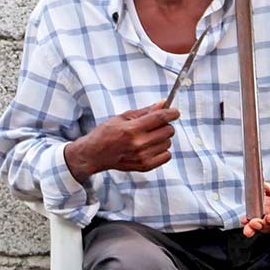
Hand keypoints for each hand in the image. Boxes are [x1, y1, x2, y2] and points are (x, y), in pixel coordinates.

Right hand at [64, 100, 178, 181]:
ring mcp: (143, 156)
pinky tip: (150, 147)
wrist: (94, 154)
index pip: (160, 118)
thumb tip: (163, 103)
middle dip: (164, 125)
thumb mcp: (122, 117)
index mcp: (131, 129)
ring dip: (162, 138)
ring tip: (148, 137)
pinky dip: (162, 150)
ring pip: (168, 143)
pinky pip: (167, 156)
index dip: (171, 113)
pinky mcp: (145, 166)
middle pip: (168, 130)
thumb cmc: (106, 133)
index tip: (174, 111)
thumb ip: (145, 111)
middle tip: (154, 125)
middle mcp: (138, 144)